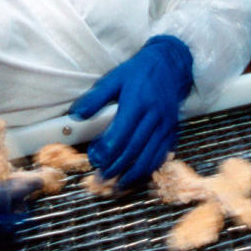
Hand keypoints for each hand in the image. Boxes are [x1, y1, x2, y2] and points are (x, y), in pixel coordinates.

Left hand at [69, 35, 193, 188]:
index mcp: (137, 103)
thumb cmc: (139, 72)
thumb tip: (77, 115)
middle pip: (133, 150)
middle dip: (115, 168)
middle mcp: (154, 116)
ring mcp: (165, 125)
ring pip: (148, 158)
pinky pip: (161, 156)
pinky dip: (148, 170)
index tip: (94, 159)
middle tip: (100, 179)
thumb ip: (96, 97)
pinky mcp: (172, 131)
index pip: (120, 136)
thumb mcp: (115, 78)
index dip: (105, 152)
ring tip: (116, 186)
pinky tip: (136, 177)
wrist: (170, 65)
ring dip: (132, 175)